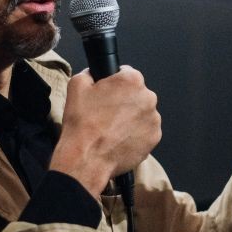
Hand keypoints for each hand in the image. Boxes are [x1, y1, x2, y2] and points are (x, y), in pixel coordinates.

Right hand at [49, 66, 161, 198]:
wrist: (87, 158)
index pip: (126, 73)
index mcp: (131, 81)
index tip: (107, 93)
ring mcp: (153, 119)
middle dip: (124, 101)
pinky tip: (119, 139)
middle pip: (136, 94)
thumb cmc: (83, 124)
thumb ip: (88, 73)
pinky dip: (135, 134)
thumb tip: (92, 74)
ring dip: (131, 118)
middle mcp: (148, 97)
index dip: (114, 83)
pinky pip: (145, 131)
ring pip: (142, 113)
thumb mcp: (76, 86)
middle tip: (106, 113)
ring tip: (112, 129)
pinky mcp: (154, 138)